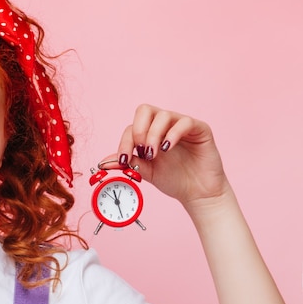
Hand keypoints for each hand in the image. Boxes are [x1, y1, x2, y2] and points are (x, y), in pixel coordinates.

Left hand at [103, 104, 230, 207]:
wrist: (197, 192)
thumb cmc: (173, 179)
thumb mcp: (146, 171)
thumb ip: (128, 164)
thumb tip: (103, 163)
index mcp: (149, 133)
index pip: (131, 127)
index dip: (124, 142)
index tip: (123, 160)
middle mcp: (164, 125)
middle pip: (145, 110)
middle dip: (138, 131)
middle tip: (141, 151)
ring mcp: (181, 125)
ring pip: (163, 115)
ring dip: (154, 134)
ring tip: (154, 154)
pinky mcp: (199, 129)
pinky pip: (184, 122)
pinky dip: (173, 134)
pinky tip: (167, 148)